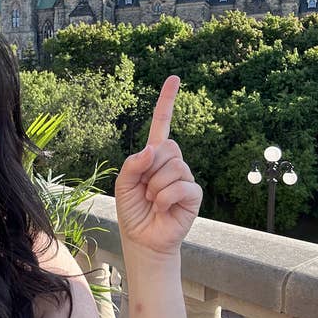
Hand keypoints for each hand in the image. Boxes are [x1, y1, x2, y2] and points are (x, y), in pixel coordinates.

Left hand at [114, 76, 202, 256]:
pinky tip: (163, 207)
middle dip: (150, 168)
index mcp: (153, 156)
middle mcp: (171, 163)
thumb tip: (153, 148)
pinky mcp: (194, 194)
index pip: (161, 124)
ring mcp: (184, 178)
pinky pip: (181, 185)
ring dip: (156, 186)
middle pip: (167, 146)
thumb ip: (133, 163)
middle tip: (146, 189)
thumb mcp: (123, 183)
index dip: (167, 101)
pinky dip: (166, 197)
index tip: (174, 78)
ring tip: (153, 200)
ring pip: (174, 166)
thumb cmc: (132, 211)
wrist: (143, 239)